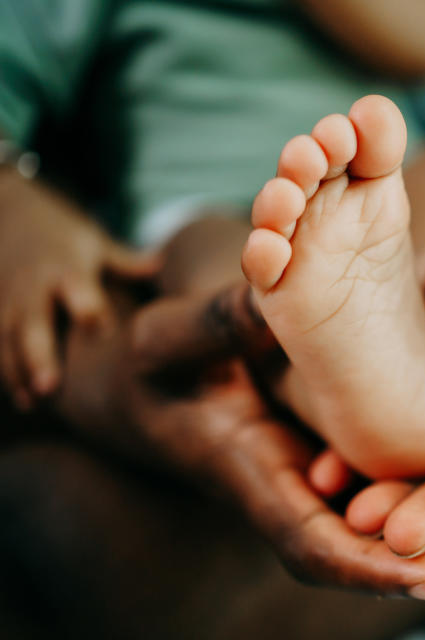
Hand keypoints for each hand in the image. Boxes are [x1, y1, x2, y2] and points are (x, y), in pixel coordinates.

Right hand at [0, 169, 157, 408]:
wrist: (9, 216)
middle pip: (33, 322)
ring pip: (6, 341)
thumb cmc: (65, 238)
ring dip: (18, 372)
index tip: (95, 323)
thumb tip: (162, 263)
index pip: (74, 284)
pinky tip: (24, 403)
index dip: (83, 302)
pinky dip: (6, 374)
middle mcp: (31, 287)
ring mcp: (7, 303)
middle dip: (38, 354)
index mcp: (63, 268)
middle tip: (50, 386)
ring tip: (35, 403)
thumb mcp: (96, 243)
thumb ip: (126, 262)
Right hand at [58, 282, 424, 596]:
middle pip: (388, 551)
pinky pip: (413, 488)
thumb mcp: (170, 343)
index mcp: (258, 479)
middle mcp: (307, 495)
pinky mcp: (356, 455)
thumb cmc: (154, 369)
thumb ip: (216, 328)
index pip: (317, 543)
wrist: (155, 388)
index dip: (375, 565)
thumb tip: (271, 301)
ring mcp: (336, 481)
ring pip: (412, 527)